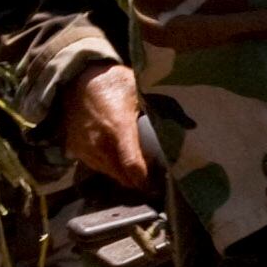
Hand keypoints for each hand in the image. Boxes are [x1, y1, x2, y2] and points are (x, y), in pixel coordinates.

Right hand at [64, 62, 151, 187]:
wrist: (76, 80)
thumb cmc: (112, 82)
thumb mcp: (139, 89)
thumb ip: (162, 106)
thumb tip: (191, 124)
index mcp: (118, 126)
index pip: (132, 165)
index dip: (146, 180)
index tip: (160, 186)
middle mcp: (99, 142)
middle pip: (123, 176)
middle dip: (140, 181)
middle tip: (156, 177)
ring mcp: (85, 148)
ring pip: (111, 174)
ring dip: (125, 175)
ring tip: (140, 166)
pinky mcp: (76, 151)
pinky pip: (98, 167)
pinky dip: (111, 167)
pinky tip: (120, 157)